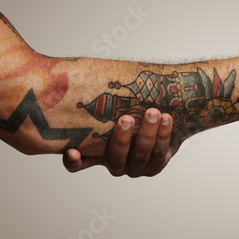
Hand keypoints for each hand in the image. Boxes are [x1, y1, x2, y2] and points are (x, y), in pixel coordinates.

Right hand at [63, 108, 177, 176]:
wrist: (164, 120)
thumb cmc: (133, 112)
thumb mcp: (115, 107)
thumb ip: (104, 99)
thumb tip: (91, 72)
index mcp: (98, 153)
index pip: (79, 163)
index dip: (74, 161)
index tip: (71, 151)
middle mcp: (116, 163)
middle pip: (116, 158)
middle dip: (122, 139)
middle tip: (127, 119)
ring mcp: (136, 167)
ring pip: (141, 155)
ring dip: (148, 134)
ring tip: (153, 113)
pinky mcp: (156, 165)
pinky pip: (160, 153)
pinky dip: (164, 135)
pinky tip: (166, 120)